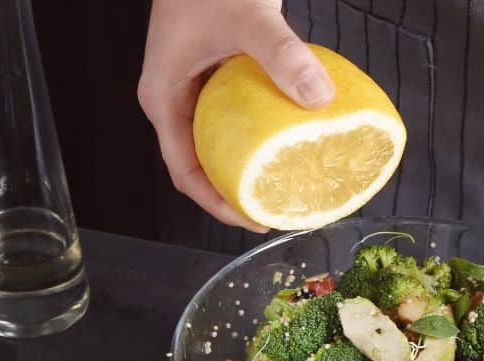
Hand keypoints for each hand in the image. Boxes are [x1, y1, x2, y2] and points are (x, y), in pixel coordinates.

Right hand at [137, 0, 334, 231]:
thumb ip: (282, 55)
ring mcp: (195, 85)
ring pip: (219, 141)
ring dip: (249, 163)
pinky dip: (260, 131)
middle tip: (277, 206)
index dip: (218, 204)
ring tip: (285, 181)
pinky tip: (290, 137)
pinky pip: (236, 115)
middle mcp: (175, 98)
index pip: (185, 172)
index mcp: (164, 98)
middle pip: (202, 163)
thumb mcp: (248, 19)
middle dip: (237, 190)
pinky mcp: (217, 71)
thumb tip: (319, 98)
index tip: (254, 219)